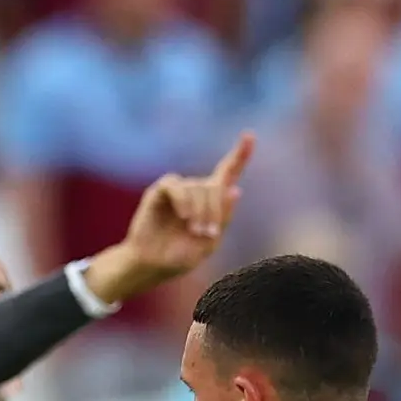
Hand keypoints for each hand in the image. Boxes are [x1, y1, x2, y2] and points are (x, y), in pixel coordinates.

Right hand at [90, 133, 252, 302]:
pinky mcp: (159, 192)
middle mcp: (196, 191)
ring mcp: (178, 190)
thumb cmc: (180, 256)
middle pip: (215, 186)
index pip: (228, 172)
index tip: (249, 135)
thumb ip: (224, 218)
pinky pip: (176, 185)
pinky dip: (183, 199)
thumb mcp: (209, 243)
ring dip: (200, 210)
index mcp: (212, 201)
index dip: (241, 154)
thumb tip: (236, 190)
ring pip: (197, 187)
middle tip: (207, 233)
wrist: (151, 265)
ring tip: (194, 231)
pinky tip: (184, 216)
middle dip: (215, 209)